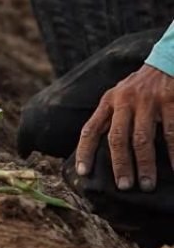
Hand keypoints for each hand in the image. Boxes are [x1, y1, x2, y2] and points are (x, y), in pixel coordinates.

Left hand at [75, 64, 173, 191]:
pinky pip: (170, 133)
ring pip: (142, 139)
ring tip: (146, 185)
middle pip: (117, 138)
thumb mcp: (120, 96)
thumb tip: (101, 151)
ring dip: (144, 165)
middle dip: (119, 164)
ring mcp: (148, 101)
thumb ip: (111, 117)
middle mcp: (124, 100)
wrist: (167, 61)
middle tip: (123, 186)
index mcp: (108, 101)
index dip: (84, 151)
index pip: (91, 129)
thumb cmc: (141, 87)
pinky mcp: (169, 101)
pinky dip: (172, 153)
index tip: (82, 172)